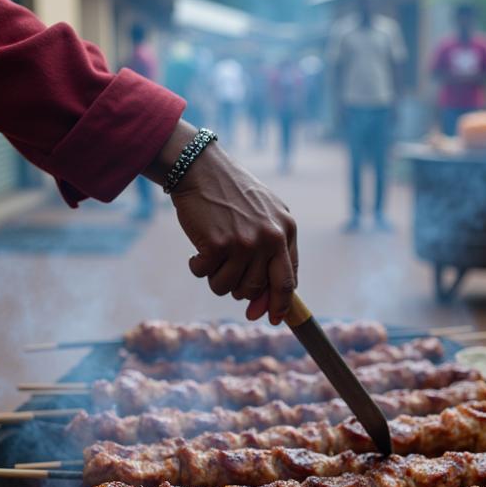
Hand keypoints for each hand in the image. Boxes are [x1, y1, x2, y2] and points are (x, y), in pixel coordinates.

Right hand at [170, 143, 297, 323]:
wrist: (201, 168)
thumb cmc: (231, 195)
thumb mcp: (265, 215)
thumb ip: (271, 253)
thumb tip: (262, 305)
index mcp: (286, 231)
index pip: (288, 281)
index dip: (279, 304)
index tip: (273, 318)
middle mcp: (270, 238)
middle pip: (256, 289)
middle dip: (241, 291)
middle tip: (227, 273)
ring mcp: (244, 242)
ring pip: (228, 288)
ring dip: (216, 278)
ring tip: (212, 254)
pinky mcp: (218, 244)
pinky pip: (205, 276)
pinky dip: (197, 267)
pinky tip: (197, 251)